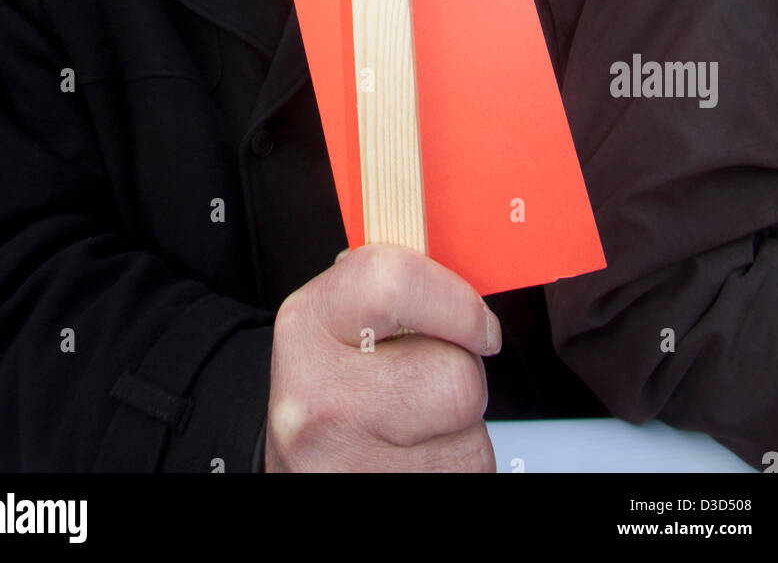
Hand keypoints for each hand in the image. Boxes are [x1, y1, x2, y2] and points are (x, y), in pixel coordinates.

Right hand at [265, 244, 500, 472]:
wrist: (298, 468)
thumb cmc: (329, 386)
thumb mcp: (338, 319)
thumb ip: (396, 289)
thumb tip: (466, 281)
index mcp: (311, 325)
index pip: (396, 283)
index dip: (459, 303)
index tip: (479, 325)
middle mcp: (321, 396)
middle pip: (456, 376)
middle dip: (464, 375)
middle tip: (435, 380)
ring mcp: (348, 462)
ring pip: (470, 439)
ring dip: (462, 431)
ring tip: (419, 425)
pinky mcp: (381, 498)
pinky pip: (466, 475)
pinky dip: (455, 466)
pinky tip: (418, 458)